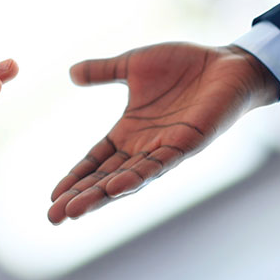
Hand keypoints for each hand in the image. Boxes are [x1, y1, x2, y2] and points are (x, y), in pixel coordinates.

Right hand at [48, 43, 279, 223]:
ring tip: (74, 211)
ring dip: (100, 196)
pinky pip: (157, 165)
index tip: (52, 197)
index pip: (94, 161)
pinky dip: (135, 178)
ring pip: (125, 179)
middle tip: (53, 218)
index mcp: (128, 132)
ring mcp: (163, 148)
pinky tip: (114, 189)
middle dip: (79, 197)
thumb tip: (71, 72)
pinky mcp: (186, 144)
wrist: (226, 61)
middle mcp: (142, 146)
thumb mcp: (132, 65)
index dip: (74, 178)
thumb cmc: (184, 64)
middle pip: (103, 178)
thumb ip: (103, 71)